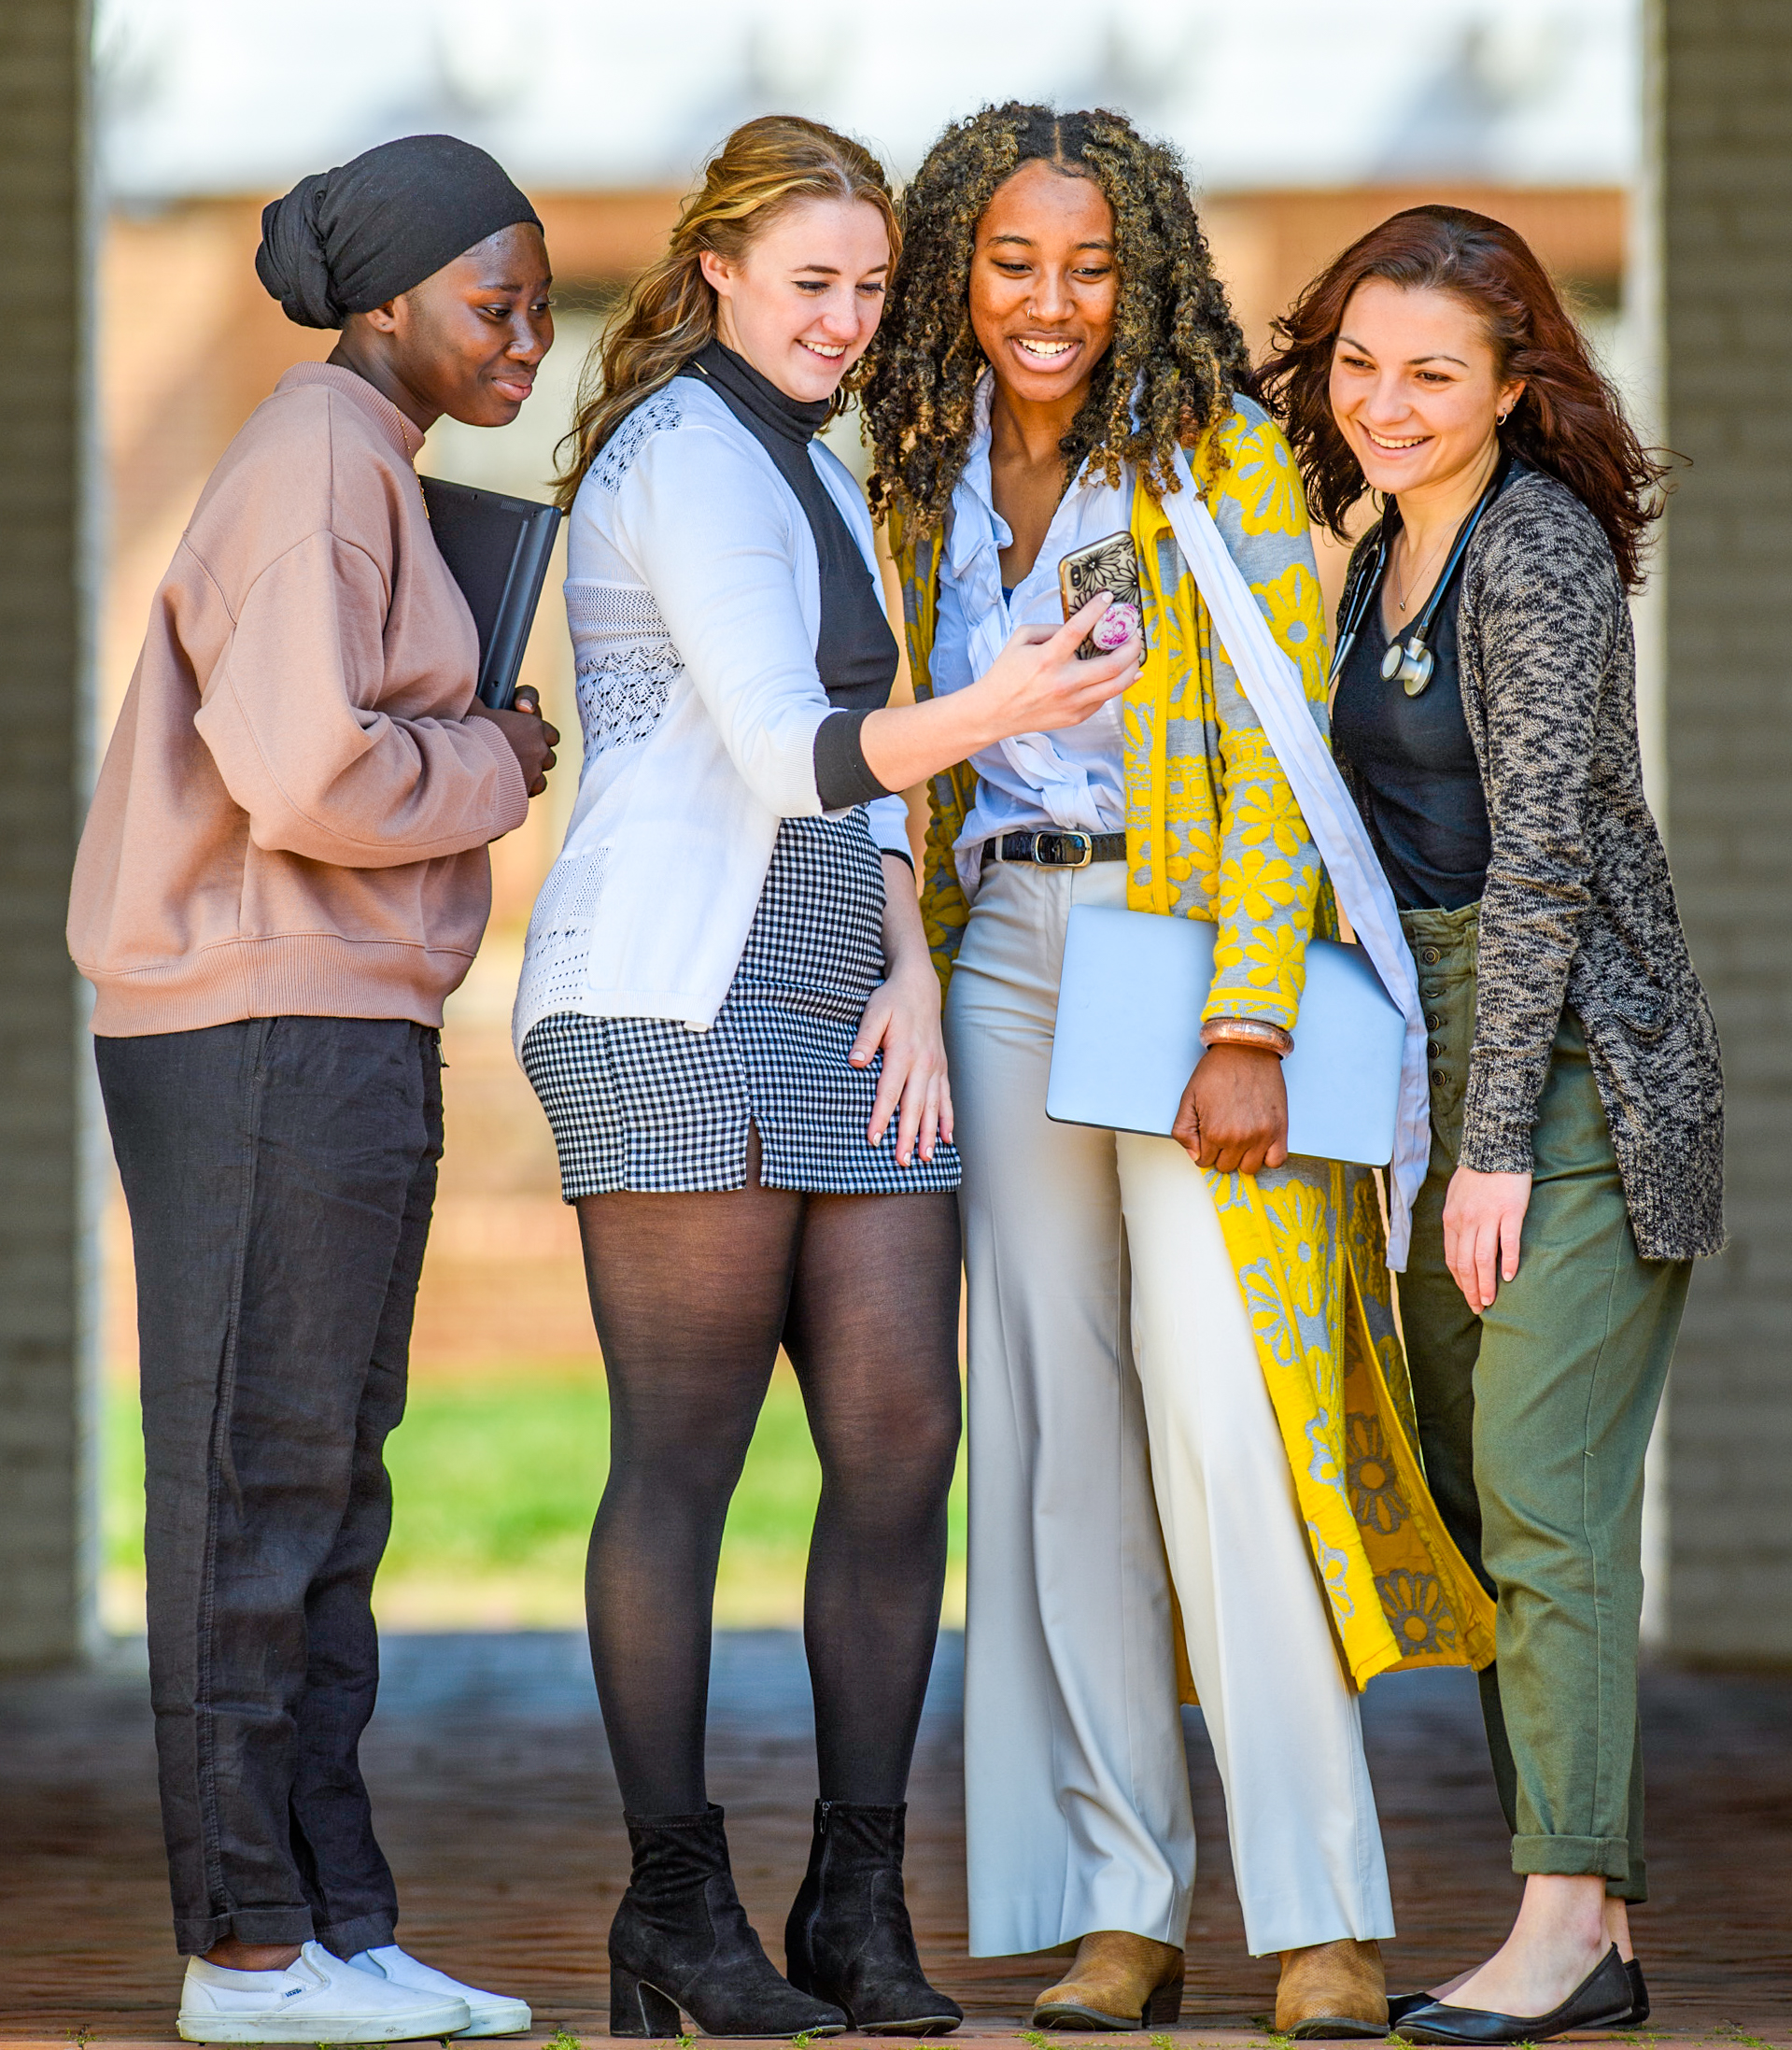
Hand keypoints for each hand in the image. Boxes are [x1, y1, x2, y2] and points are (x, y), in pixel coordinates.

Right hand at [469, 684, 558, 795]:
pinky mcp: (525, 791)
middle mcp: (538, 749)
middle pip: (547, 755)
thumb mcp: (473, 709)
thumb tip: (472, 694)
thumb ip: (479, 702)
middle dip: (534, 756)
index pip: (549, 732)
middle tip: (516, 755)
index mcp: (532, 726)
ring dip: (529, 775)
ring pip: (541, 776)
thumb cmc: (470, 734)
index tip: (525, 736)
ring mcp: (534, 772)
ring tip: (510, 773)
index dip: (539, 735)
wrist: (465, 766)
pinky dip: (522, 790)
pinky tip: (507, 787)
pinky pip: (530, 791)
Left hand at [849, 958, 952, 1168]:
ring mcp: (935, 1067)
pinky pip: (946, 1098)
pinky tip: (945, 1139)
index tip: (873, 1139)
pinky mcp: (941, 1068)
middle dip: (908, 1135)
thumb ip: (865, 1037)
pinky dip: (946, 1120)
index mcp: (904, 1052)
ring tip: (925, 1158)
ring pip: (933, 1107)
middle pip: (914, 1106)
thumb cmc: (892, 999)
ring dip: (929, 1134)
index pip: (889, 1091)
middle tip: (902, 1161)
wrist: (919, 985)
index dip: (881, 1117)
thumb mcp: (874, 1012)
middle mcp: (923, 1064)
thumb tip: (855, 1061)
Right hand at [963, 594, 1141, 743]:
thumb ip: (1050, 628)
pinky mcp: (1075, 717)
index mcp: (1047, 658)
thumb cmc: (1006, 674)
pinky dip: (1117, 684)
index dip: (1096, 610)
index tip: (1109, 598)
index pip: (1078, 629)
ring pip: (1116, 685)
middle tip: (1134, 634)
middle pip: (1112, 664)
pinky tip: (1124, 674)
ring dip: (1132, 666)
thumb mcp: (1020, 639)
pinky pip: (1104, 699)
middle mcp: (1063, 682)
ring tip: (1135, 654)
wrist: (995, 712)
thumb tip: (1078, 626)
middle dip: (1131, 645)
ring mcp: (1072, 702)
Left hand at [1171, 1043, 1288, 1173]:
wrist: (1245, 1049)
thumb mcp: (1188, 1098)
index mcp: (1214, 1132)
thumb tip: (1195, 1155)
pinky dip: (1268, 1157)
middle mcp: (1239, 1138)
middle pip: (1226, 1166)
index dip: (1203, 1148)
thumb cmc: (1218, 1070)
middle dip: (1221, 1152)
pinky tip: (1259, 1143)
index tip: (1208, 1134)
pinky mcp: (1280, 1130)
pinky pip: (1276, 1161)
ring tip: (1241, 1136)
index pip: (1204, 1161)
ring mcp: (1262, 1136)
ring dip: (1242, 1157)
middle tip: (1223, 1131)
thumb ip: (1183, 1131)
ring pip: (1249, 1168)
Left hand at [1442, 1166, 1531, 1312]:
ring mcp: (1488, 1217)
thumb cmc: (1476, 1173)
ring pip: (1483, 1258)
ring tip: (1490, 1301)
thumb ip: (1456, 1220)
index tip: (1467, 1294)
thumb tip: (1459, 1242)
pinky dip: (1508, 1261)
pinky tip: (1509, 1276)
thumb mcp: (1455, 1197)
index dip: (1459, 1280)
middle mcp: (1466, 1221)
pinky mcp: (1509, 1211)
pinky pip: (1508, 1241)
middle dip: (1470, 1289)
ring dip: (1486, 1282)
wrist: (1493, 1147)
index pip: (1452, 1258)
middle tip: (1478, 1307)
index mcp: (1452, 1219)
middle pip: (1465, 1263)